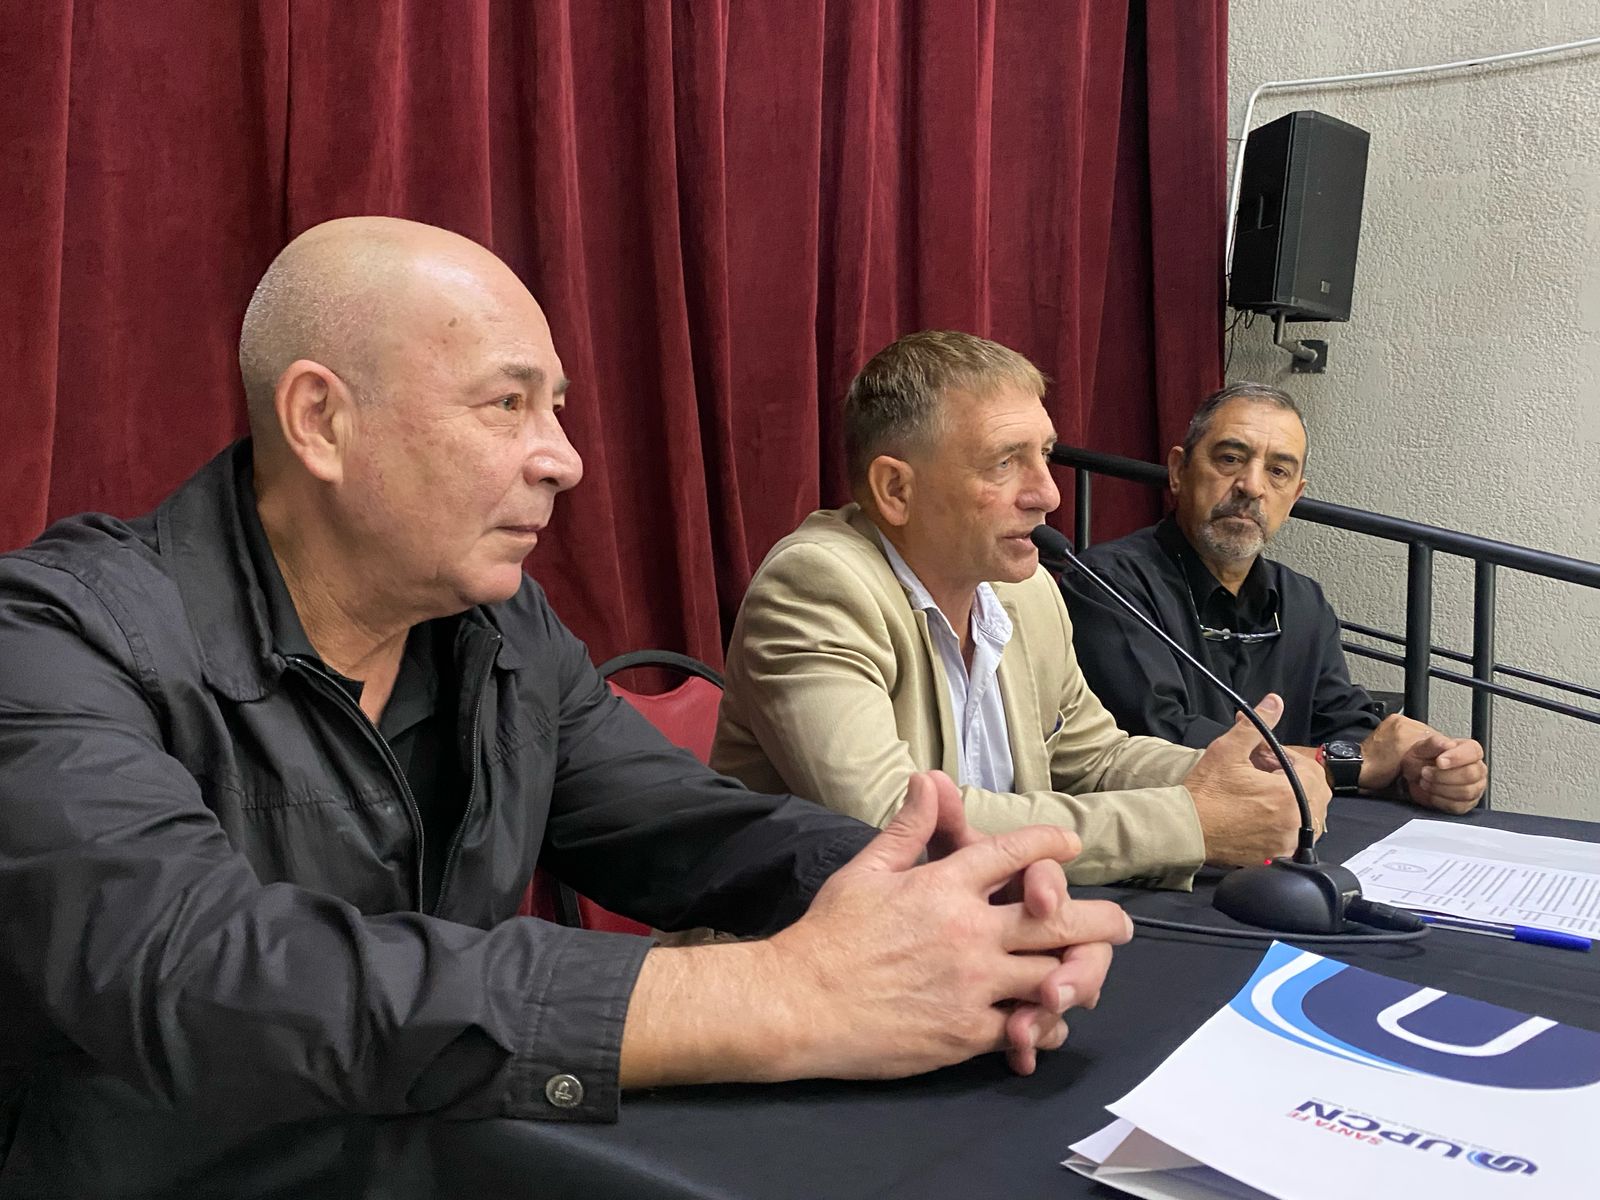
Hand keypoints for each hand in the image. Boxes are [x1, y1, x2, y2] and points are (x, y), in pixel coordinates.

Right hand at [762, 771, 1132, 1080]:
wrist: (799, 1003)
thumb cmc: (829, 935)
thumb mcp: (867, 869)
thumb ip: (909, 828)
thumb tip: (930, 779)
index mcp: (945, 885)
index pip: (1015, 853)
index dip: (1049, 845)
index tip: (1069, 845)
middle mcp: (969, 931)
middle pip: (1058, 920)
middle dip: (1099, 921)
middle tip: (1119, 925)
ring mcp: (973, 984)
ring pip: (1054, 977)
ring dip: (1079, 976)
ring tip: (1091, 976)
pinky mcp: (966, 1032)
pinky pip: (1027, 1029)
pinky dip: (1044, 1025)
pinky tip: (1048, 1020)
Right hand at [1184, 694, 1331, 865]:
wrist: (1185, 830)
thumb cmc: (1205, 792)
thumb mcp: (1228, 749)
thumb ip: (1257, 724)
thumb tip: (1275, 702)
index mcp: (1289, 795)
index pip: (1311, 770)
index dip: (1290, 758)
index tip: (1268, 758)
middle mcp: (1294, 823)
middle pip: (1316, 794)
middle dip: (1295, 779)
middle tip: (1265, 774)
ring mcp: (1285, 843)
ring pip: (1308, 817)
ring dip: (1293, 802)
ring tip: (1262, 794)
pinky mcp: (1275, 857)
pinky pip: (1295, 838)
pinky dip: (1286, 825)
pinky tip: (1261, 816)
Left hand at [1359, 715, 1484, 811]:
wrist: (1369, 773)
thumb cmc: (1385, 755)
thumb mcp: (1402, 740)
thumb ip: (1428, 743)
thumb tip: (1448, 745)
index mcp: (1452, 746)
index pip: (1473, 750)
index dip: (1460, 757)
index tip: (1440, 762)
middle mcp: (1460, 765)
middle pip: (1475, 773)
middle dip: (1446, 776)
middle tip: (1423, 774)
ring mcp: (1459, 785)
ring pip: (1470, 791)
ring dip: (1443, 789)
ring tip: (1422, 783)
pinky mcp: (1453, 802)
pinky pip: (1460, 807)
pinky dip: (1442, 801)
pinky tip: (1427, 795)